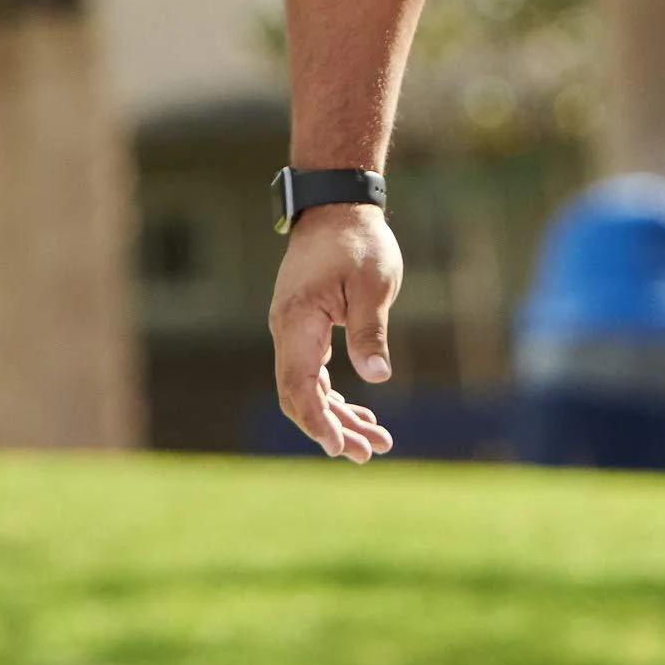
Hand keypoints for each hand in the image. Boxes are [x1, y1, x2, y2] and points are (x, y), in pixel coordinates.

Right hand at [268, 205, 402, 461]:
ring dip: (339, 415)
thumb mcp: (374, 285)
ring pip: (308, 386)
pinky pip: (312, 371)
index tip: (340, 447)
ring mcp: (293, 330)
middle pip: (300, 394)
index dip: (317, 420)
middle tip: (370, 453)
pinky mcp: (304, 327)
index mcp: (297, 322)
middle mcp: (287, 331)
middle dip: (333, 427)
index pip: (298, 385)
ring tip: (376, 441)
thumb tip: (378, 377)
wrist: (336, 210)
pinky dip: (335, 394)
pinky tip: (359, 412)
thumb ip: (371, 331)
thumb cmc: (359, 244)